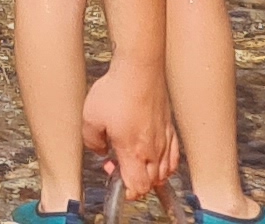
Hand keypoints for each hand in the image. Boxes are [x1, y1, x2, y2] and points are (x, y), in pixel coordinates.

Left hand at [83, 54, 180, 201]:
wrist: (139, 71)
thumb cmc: (116, 92)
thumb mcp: (90, 119)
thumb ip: (92, 142)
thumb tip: (101, 151)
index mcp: (134, 151)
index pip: (138, 186)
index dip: (128, 193)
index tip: (118, 187)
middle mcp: (154, 149)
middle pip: (152, 182)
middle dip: (136, 183)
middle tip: (118, 169)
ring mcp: (165, 139)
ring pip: (165, 171)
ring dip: (151, 174)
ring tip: (134, 164)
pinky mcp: (170, 128)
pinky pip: (174, 156)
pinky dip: (166, 164)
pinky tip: (156, 158)